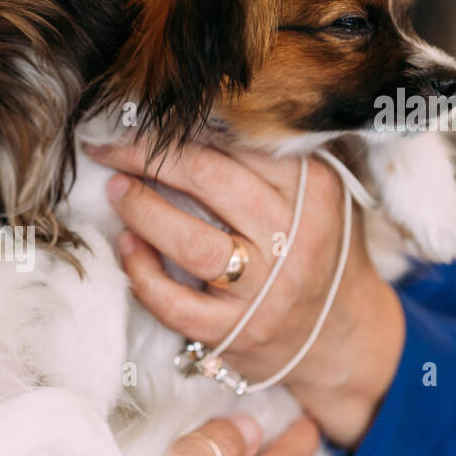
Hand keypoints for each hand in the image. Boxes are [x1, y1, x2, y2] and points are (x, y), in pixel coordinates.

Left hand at [87, 141, 404, 447]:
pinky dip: (141, 272)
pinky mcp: (236, 332)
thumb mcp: (317, 195)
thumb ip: (270, 159)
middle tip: (112, 151)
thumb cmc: (316, 250)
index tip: (138, 122)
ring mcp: (264, 290)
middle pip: (208, 180)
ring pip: (190, 242)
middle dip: (148, 158)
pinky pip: (175, 302)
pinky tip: (128, 247)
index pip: (236, 143)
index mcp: (314, 190)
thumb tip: (191, 121)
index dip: (178, 130)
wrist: (343, 334)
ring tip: (117, 191)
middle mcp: (293, 237)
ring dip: (142, 210)